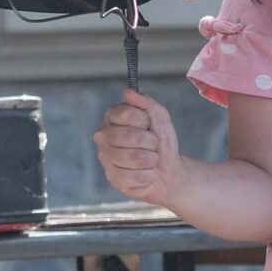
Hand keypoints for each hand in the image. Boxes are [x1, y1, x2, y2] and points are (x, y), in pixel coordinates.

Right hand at [93, 89, 182, 205]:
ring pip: (136, 158)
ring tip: (149, 160)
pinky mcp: (112, 178)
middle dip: (151, 142)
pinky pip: (138, 176)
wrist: (168, 171)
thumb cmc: (161, 142)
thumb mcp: (160, 118)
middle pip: (130, 136)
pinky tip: (146, 173)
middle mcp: (103, 136)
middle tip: (152, 145)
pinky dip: (150, 175)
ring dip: (152, 160)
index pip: (126, 113)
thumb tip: (129, 91)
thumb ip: (146, 103)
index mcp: (112, 117)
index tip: (148, 125)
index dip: (144, 120)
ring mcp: (105, 158)